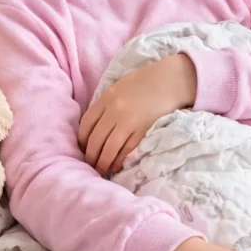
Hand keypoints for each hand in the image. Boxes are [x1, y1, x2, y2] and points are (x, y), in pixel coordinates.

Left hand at [78, 54, 196, 174]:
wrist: (169, 81)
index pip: (87, 123)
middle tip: (89, 164)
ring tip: (100, 170)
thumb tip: (93, 126)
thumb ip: (105, 104)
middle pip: (96, 139)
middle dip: (90, 155)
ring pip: (110, 148)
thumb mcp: (117, 87)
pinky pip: (127, 150)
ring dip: (103, 162)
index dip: (82, 139)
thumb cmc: (142, 82)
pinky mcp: (143, 131)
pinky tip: (116, 165)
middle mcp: (115, 111)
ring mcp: (129, 122)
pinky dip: (119, 160)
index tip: (82, 148)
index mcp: (106, 98)